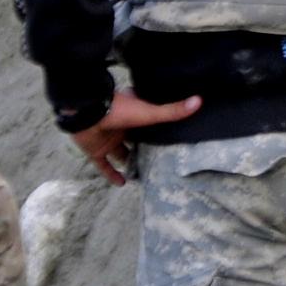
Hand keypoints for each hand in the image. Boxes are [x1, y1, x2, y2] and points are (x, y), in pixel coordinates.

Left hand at [69, 87, 204, 187]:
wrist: (87, 114)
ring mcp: (107, 139)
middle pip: (135, 140)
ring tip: (145, 173)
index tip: (169, 138)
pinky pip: (104, 166)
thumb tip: (198, 101)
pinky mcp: (95, 151)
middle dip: (144, 149)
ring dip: (129, 162)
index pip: (148, 122)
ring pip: (120, 153)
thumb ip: (171, 111)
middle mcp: (121, 127)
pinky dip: (112, 175)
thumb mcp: (149, 112)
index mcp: (133, 114)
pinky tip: (124, 183)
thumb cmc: (119, 110)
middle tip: (159, 160)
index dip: (157, 130)